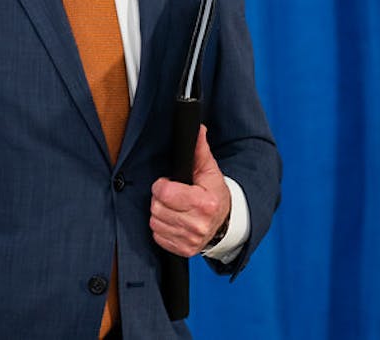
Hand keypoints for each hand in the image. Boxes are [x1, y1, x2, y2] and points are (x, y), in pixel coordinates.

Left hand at [149, 125, 230, 256]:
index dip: (162, 185)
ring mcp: (191, 240)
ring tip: (172, 207)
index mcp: (205, 203)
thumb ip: (200, 149)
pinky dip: (161, 228)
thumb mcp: (208, 170)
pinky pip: (157, 236)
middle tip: (171, 195)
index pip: (165, 193)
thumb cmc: (213, 192)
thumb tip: (197, 128)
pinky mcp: (185, 250)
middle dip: (160, 199)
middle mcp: (199, 225)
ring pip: (155, 222)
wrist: (225, 222)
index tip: (170, 183)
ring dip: (159, 213)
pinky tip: (173, 220)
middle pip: (157, 208)